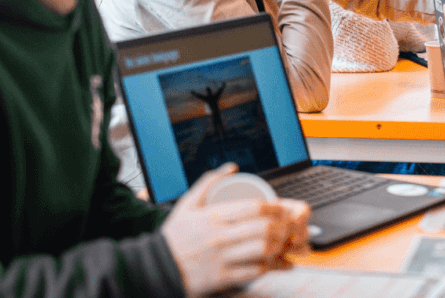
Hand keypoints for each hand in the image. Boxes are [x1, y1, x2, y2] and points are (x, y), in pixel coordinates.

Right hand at [161, 163, 311, 297]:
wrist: (156, 268)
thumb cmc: (174, 237)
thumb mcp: (187, 204)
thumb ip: (209, 182)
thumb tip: (232, 168)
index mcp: (214, 217)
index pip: (255, 208)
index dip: (276, 207)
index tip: (283, 208)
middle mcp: (220, 237)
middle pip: (264, 228)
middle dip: (283, 226)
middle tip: (288, 225)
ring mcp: (223, 258)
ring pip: (262, 250)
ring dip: (280, 245)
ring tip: (284, 242)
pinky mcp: (223, 277)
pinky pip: (254, 271)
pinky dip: (271, 266)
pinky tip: (278, 262)